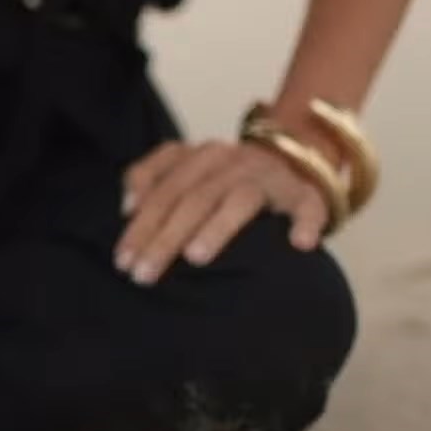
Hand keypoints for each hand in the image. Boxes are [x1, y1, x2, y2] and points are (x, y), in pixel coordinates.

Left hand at [114, 139, 329, 283]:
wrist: (291, 160)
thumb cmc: (224, 182)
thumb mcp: (186, 174)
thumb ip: (152, 181)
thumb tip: (127, 207)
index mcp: (200, 156)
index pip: (163, 189)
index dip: (140, 225)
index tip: (122, 261)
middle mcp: (233, 161)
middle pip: (193, 198)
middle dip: (164, 238)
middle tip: (144, 274)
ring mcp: (270, 177)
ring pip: (240, 199)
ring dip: (217, 228)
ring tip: (196, 257)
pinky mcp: (305, 195)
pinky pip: (307, 206)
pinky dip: (304, 223)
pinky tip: (299, 244)